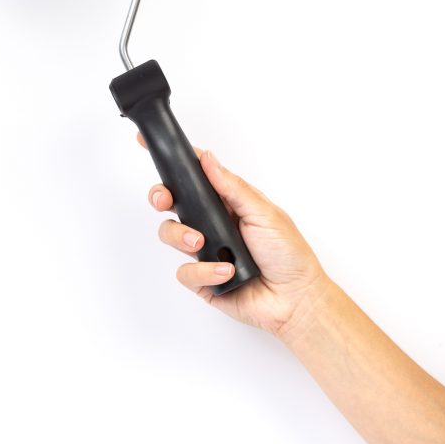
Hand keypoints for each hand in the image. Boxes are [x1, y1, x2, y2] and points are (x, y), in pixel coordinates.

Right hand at [137, 132, 330, 337]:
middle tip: (165, 200)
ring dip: (181, 236)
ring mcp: (204, 250)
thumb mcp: (263, 213)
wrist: (296, 301)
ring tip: (201, 243)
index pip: (195, 175)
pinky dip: (204, 271)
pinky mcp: (202, 278)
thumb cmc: (288, 254)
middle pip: (172, 202)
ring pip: (170, 234)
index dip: (173, 161)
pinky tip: (226, 272)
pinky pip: (184, 271)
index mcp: (227, 202)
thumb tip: (208, 158)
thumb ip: (232, 187)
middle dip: (161, 196)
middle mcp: (212, 223)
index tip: (148, 142)